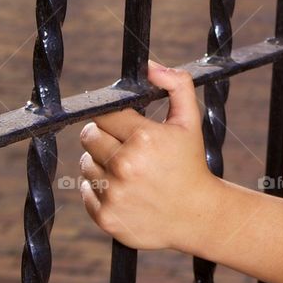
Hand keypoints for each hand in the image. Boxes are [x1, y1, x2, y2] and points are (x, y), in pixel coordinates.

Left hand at [78, 59, 215, 251]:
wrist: (197, 215)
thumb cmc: (191, 164)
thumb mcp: (190, 121)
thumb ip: (176, 85)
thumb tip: (149, 66)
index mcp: (143, 137)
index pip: (104, 114)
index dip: (112, 117)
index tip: (122, 123)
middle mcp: (125, 165)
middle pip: (88, 136)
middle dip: (103, 137)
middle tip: (123, 145)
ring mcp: (113, 193)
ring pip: (85, 164)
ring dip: (100, 163)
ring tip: (126, 169)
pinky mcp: (105, 217)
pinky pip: (86, 191)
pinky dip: (99, 189)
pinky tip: (123, 189)